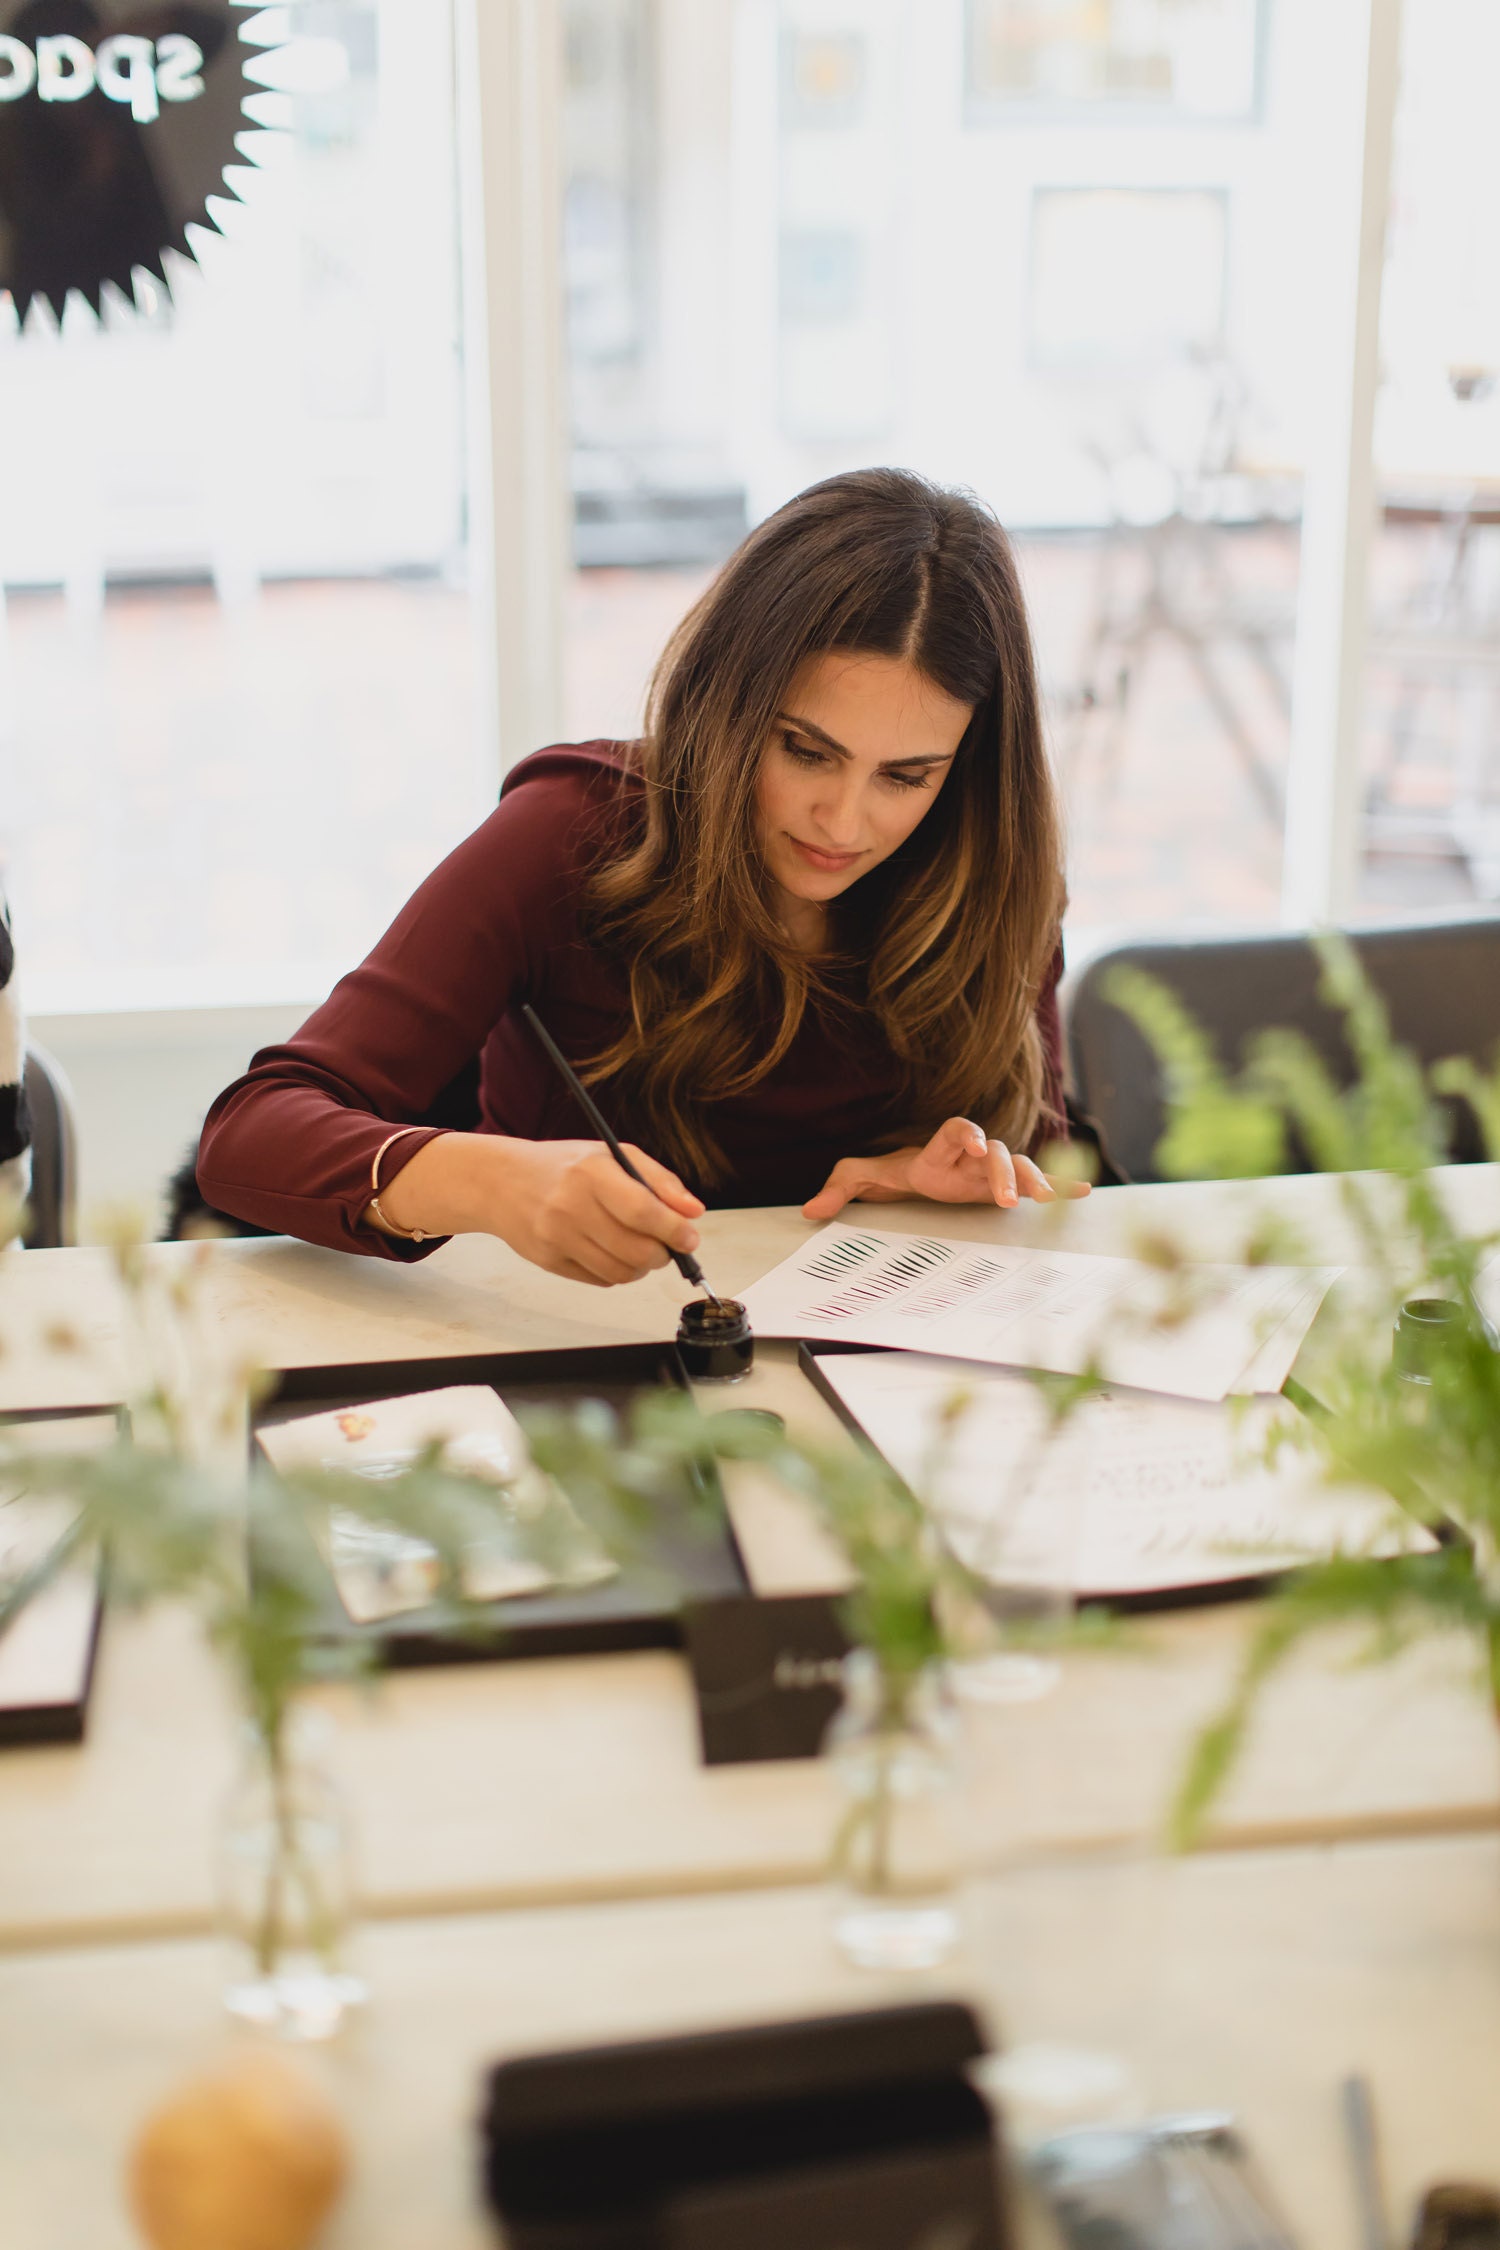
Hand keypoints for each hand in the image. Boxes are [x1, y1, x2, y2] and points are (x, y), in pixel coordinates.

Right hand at [373, 1132, 704, 1286]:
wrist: (501, 1182)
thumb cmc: (563, 1167)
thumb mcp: (613, 1156)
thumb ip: (658, 1181)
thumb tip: (693, 1211)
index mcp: (591, 1173)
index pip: (643, 1211)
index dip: (674, 1230)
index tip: (690, 1237)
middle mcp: (571, 1207)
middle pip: (636, 1250)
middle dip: (663, 1254)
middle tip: (668, 1245)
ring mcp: (558, 1238)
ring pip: (621, 1272)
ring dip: (642, 1267)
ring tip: (641, 1249)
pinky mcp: (550, 1261)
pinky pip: (601, 1280)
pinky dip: (617, 1272)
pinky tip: (611, 1252)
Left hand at [803, 1116, 1091, 1221]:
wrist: (921, 1176)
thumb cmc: (896, 1172)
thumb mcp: (864, 1177)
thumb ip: (842, 1186)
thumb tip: (811, 1209)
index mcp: (941, 1148)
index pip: (957, 1131)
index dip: (968, 1136)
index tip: (977, 1146)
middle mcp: (974, 1154)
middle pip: (997, 1152)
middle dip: (1004, 1172)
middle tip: (1007, 1196)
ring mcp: (994, 1169)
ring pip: (1022, 1167)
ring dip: (1037, 1180)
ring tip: (1051, 1197)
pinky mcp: (1008, 1186)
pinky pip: (1039, 1183)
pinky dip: (1062, 1186)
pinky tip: (1085, 1193)